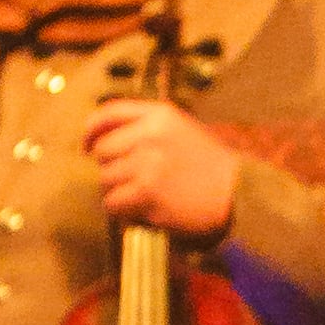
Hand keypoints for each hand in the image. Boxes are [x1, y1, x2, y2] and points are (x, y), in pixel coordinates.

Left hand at [87, 98, 238, 242]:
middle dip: (111, 167)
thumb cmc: (209, 165)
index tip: (86, 146)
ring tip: (140, 196)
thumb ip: (145, 127)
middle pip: (102, 150)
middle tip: (130, 179)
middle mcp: (150, 135)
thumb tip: (100, 138)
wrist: (238, 194)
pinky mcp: (147, 193)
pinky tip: (140, 210)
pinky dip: (122, 210)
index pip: (108, 114)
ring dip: (117, 191)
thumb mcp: (181, 130)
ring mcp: (148, 164)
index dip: (91, 131)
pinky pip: (113, 202)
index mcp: (159, 114)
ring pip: (105, 179)